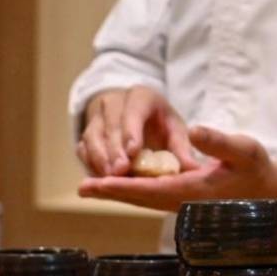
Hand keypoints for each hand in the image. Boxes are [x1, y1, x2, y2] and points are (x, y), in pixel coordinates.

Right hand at [76, 86, 197, 177]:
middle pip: (111, 125)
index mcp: (141, 97)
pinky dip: (90, 163)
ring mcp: (97, 117)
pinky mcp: (87, 133)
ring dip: (99, 158)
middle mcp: (114, 102)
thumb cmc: (160, 123)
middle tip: (120, 171)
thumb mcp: (174, 129)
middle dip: (115, 150)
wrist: (136, 114)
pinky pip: (83, 148)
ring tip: (108, 178)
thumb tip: (193, 169)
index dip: (132, 130)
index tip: (134, 151)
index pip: (134, 110)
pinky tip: (99, 178)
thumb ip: (182, 147)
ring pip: (92, 136)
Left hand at [78, 126, 276, 210]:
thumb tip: (196, 130)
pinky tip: (120, 183)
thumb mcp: (244, 150)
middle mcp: (183, 200)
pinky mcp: (185, 197)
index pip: (149, 189)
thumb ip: (220, 142)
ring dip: (118, 192)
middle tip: (83, 188)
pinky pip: (152, 195)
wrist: (270, 190)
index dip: (120, 186)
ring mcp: (183, 201)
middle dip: (111, 191)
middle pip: (139, 198)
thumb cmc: (257, 169)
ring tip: (92, 186)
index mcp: (193, 190)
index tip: (96, 184)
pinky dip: (132, 190)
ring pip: (144, 198)